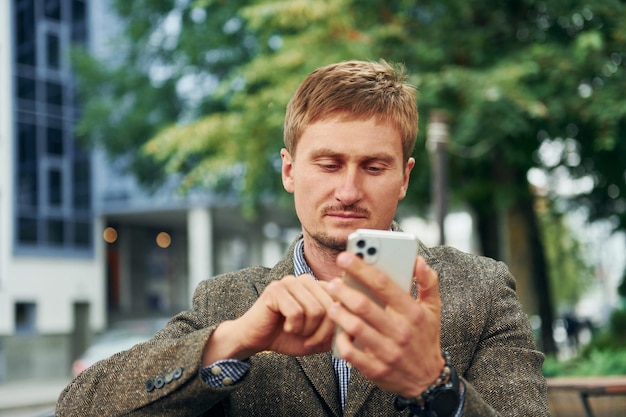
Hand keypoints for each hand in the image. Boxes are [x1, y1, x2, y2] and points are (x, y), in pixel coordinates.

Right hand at [203, 275, 335, 364]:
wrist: (256, 339)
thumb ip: (336, 329)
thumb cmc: (287, 336)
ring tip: (295, 331)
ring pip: (315, 310)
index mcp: (318, 286)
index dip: (336, 325)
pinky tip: (285, 327)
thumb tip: (352, 325)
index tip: (323, 339)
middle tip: (308, 340)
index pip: (342, 301)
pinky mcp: (276, 289)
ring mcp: (290, 282)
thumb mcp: (318, 337)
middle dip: (322, 332)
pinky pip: (296, 312)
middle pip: (330, 306)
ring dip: (306, 330)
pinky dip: (292, 327)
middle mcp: (306, 279)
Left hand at [327, 252, 443, 396]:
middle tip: (333, 283)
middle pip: (364, 305)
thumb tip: (419, 260)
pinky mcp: (377, 369)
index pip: (383, 284)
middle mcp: (401, 331)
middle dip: (343, 290)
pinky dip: (341, 340)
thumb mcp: (434, 309)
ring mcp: (388, 352)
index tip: (344, 256)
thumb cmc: (425, 337)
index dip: (361, 268)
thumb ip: (428, 282)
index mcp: (413, 312)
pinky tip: (339, 332)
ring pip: (355, 327)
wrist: (427, 380)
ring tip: (332, 304)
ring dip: (338, 313)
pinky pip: (351, 353)